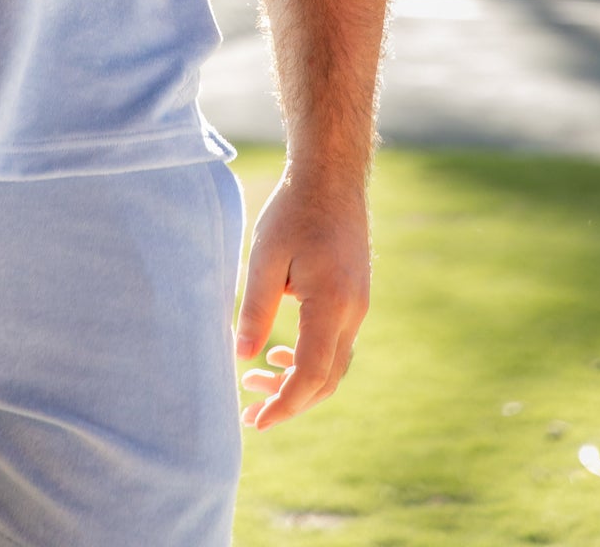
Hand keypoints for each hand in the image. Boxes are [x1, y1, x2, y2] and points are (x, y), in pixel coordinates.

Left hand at [236, 165, 370, 430]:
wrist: (332, 179)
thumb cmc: (294, 211)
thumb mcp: (265, 256)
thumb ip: (255, 308)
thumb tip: (240, 355)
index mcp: (331, 304)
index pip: (310, 373)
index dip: (284, 403)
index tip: (256, 421)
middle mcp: (353, 313)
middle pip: (326, 379)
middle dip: (289, 402)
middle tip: (250, 411)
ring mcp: (358, 307)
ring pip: (334, 366)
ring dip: (298, 381)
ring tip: (255, 378)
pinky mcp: (354, 299)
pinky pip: (336, 345)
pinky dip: (311, 360)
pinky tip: (281, 352)